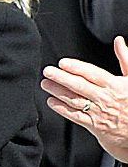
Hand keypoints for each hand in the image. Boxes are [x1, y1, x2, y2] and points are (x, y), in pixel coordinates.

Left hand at [41, 36, 127, 161]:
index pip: (93, 74)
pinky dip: (61, 109)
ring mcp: (98, 112)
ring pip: (74, 100)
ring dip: (57, 92)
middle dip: (61, 78)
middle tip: (48, 72)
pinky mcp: (94, 125)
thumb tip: (119, 41)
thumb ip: (125, 58)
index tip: (63, 63)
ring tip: (45, 84)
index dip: (77, 68)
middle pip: (80, 86)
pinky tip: (51, 102)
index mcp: (115, 85)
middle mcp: (105, 98)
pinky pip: (75, 116)